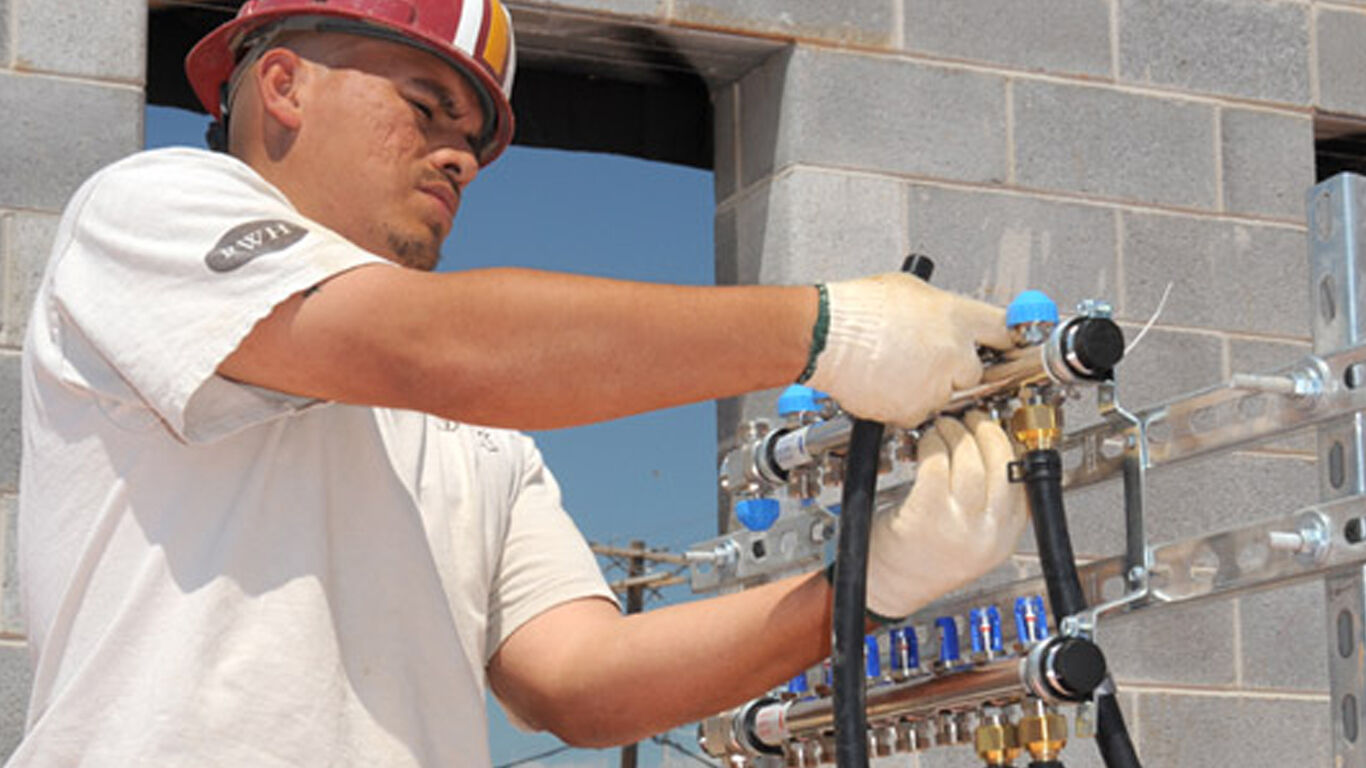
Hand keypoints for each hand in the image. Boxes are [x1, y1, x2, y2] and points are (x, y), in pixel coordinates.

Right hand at [806, 273, 1009, 427]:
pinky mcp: (915, 409)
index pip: (1003, 330)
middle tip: (927, 360)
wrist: (825, 336)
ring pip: (945, 396)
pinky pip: (919, 413)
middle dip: (955, 370)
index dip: (1005, 340)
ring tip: (896, 369)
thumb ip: (938, 308)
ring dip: (927, 388)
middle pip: (975, 372)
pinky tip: (885, 384)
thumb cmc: (855, 310)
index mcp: (956, 315)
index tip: (1010, 346)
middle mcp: (953, 350)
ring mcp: (937, 383)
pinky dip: (904, 405)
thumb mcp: (907, 290)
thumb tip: (947, 317)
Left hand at [865, 411, 1026, 619]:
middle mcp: (987, 533)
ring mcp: (959, 525)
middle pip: (1001, 464)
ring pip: (970, 461)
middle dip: (987, 432)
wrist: (886, 587)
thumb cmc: (920, 558)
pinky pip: (936, 465)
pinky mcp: (927, 514)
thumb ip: (987, 505)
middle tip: (972, 420)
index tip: (997, 429)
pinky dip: (932, 445)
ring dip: (956, 434)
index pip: (1023, 479)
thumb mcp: (971, 537)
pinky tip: (925, 443)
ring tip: (944, 428)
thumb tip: (991, 450)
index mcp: (1004, 538)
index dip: (1011, 444)